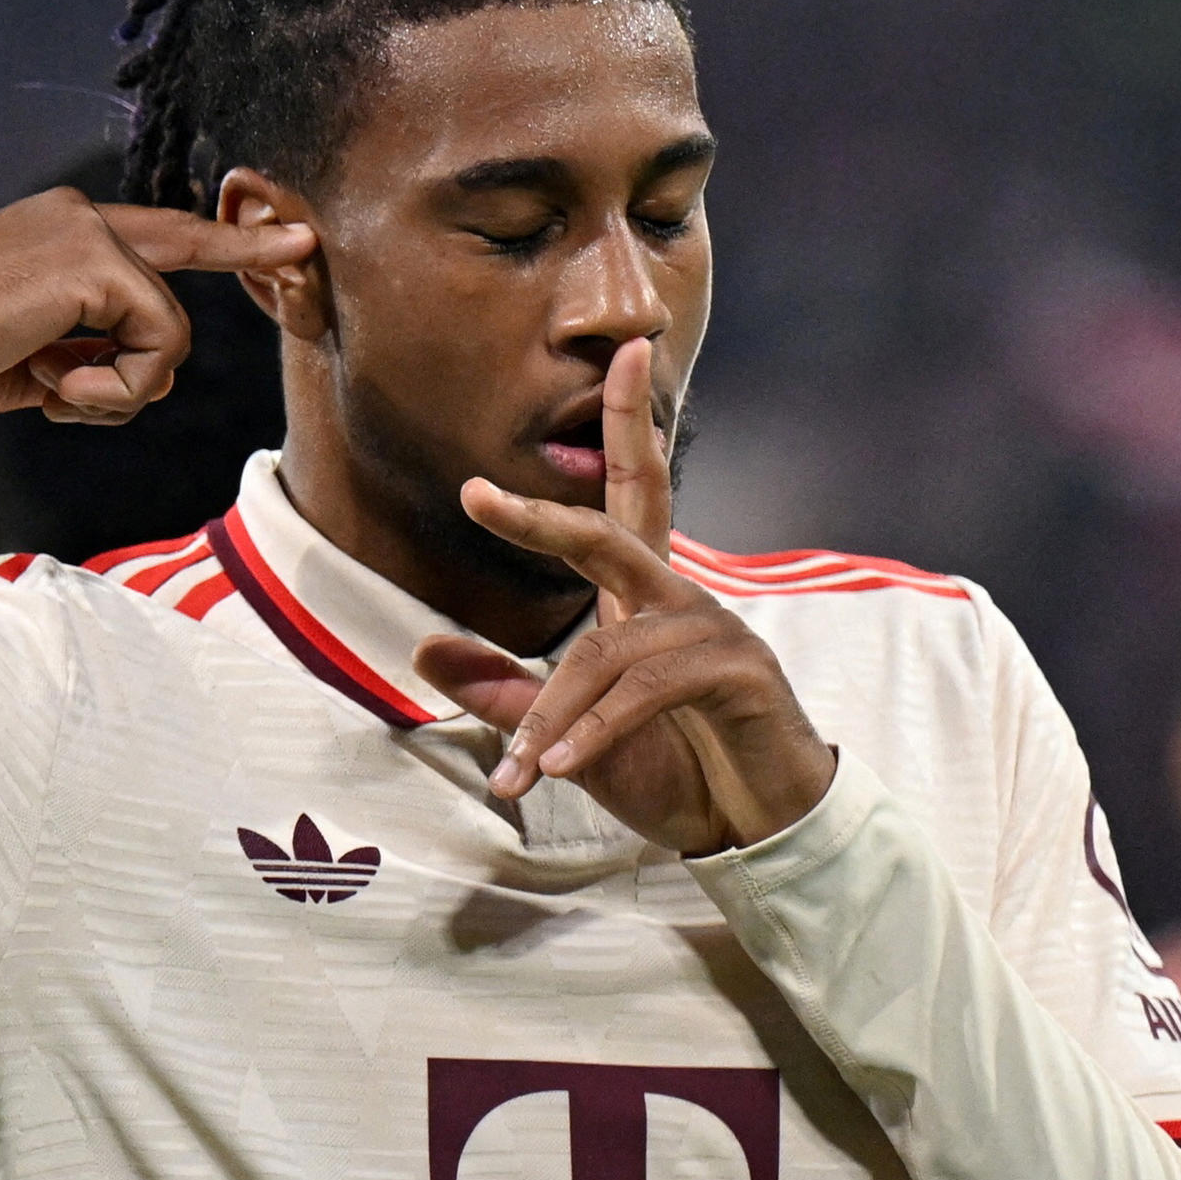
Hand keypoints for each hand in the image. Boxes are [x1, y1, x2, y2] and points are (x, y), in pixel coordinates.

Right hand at [0, 189, 315, 424]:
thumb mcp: (30, 358)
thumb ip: (87, 351)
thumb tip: (142, 371)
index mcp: (57, 229)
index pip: (158, 234)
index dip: (224, 240)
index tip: (290, 237)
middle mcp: (76, 215)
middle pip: (185, 253)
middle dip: (239, 264)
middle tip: (297, 258)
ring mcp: (85, 233)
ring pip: (169, 329)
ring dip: (124, 388)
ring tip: (57, 394)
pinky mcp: (92, 264)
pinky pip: (157, 345)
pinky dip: (117, 389)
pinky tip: (58, 391)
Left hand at [410, 339, 837, 855]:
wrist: (757, 825)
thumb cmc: (675, 769)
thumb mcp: (570, 738)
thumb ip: (505, 695)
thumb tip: (423, 646)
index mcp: (644, 599)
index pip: (633, 494)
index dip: (626, 424)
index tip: (620, 354)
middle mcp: (678, 599)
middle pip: (614, 531)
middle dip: (543, 515)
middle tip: (477, 495)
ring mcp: (713, 631)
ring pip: (607, 652)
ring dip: (553, 716)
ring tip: (517, 774)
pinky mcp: (739, 674)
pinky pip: (646, 691)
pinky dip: (596, 732)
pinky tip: (563, 768)